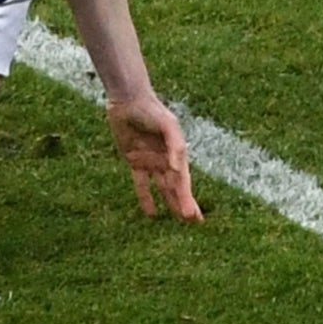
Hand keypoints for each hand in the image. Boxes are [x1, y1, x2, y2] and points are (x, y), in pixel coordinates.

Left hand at [107, 92, 202, 220]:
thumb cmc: (151, 110)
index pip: (184, 181)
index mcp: (177, 153)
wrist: (127, 99)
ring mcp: (150, 160)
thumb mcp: (168, 125)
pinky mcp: (133, 159)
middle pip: (176, 187)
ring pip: (161, 187)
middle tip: (192, 223)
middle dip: (184, 204)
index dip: (188, 199)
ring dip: (168, 202)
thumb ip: (175, 146)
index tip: (195, 217)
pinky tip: (150, 213)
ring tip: (176, 221)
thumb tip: (178, 170)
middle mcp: (165, 159)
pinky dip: (145, 196)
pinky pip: (140, 182)